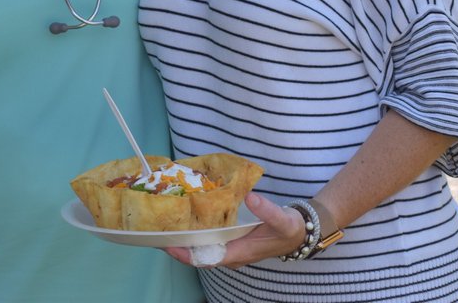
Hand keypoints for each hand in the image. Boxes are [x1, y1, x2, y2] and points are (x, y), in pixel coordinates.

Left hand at [163, 192, 304, 268]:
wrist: (298, 233)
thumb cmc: (289, 229)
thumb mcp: (282, 220)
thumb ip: (267, 210)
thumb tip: (249, 198)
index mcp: (238, 253)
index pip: (204, 259)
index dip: (184, 253)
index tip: (166, 242)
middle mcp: (230, 254)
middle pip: (197, 254)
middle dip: (178, 243)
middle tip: (158, 226)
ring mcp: (230, 248)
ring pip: (201, 246)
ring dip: (185, 236)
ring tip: (167, 220)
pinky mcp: (231, 240)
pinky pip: (208, 239)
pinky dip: (196, 230)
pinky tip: (188, 216)